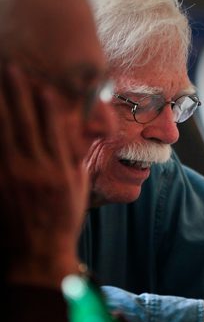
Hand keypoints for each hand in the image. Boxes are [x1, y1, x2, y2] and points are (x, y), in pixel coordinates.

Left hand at [0, 63, 86, 285]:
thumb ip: (73, 164)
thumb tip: (72, 142)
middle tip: (11, 69)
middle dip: (18, 94)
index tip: (43, 85)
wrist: (39, 252)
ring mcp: (14, 176)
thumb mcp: (78, 192)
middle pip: (26, 123)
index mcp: (61, 169)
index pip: (53, 130)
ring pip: (4, 132)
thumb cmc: (62, 222)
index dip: (47, 106)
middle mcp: (37, 168)